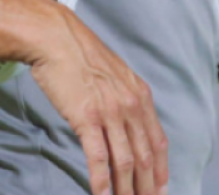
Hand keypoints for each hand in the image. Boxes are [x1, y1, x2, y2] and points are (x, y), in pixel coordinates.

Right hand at [28, 6, 169, 194]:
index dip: (161, 169)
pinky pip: (99, 157)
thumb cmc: (81, 56)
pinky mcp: (87, 118)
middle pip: (145, 157)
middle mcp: (130, 106)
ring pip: (126, 162)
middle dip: (148, 187)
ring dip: (127, 190)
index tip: (161, 189)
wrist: (56, 39)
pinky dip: (102, 182)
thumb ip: (125, 100)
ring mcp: (110, 113)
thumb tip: (126, 125)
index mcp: (140, 96)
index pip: (158, 141)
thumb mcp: (115, 76)